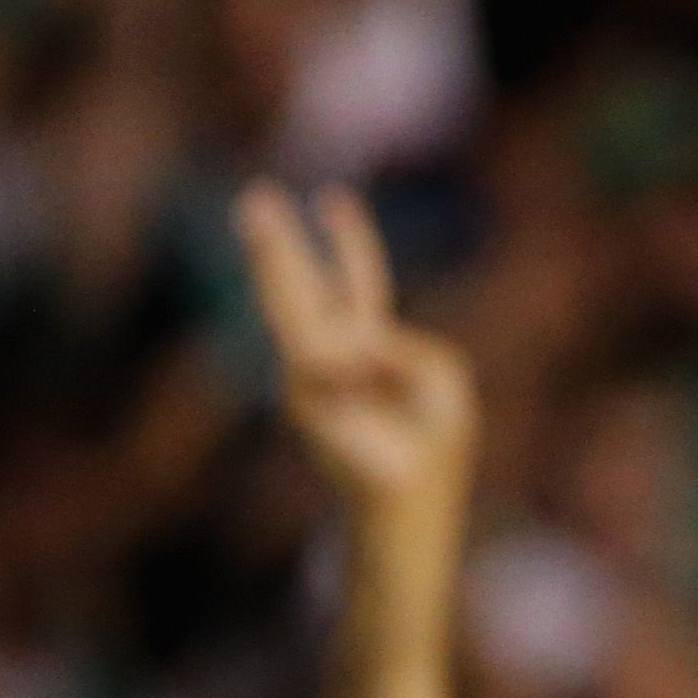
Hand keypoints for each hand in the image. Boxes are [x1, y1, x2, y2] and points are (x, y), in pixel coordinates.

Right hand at [236, 182, 478, 516]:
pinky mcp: (302, 399)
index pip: (357, 282)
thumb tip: (352, 349)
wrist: (411, 501)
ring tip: (261, 221)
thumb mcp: (439, 375)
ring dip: (275, 264)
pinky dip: (348, 363)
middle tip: (257, 195)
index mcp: (369, 342)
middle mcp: (331, 355)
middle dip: (278, 245)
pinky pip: (323, 359)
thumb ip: (400, 345)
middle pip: (305, 287)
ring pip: (290, 310)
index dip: (348, 240)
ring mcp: (309, 377)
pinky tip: (354, 380)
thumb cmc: (432, 440)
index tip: (335, 198)